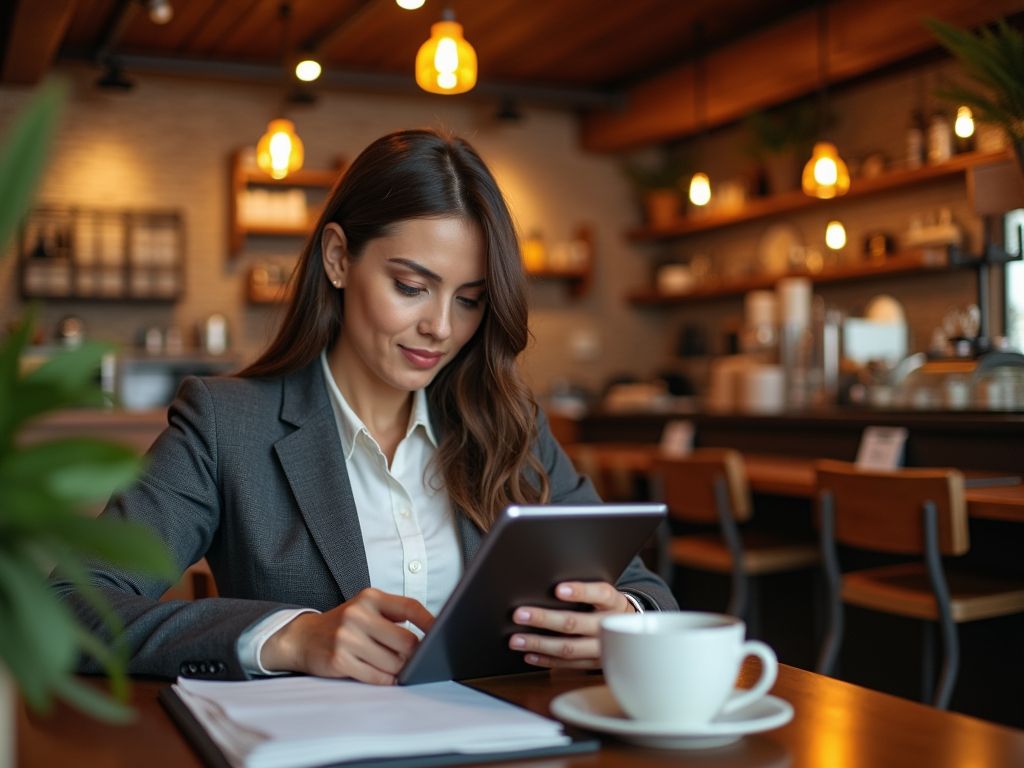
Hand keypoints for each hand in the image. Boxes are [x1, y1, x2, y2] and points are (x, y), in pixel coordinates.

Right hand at [260, 588, 433, 684]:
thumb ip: (393, 617)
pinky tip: (382, 675)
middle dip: (414, 654)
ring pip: (393, 663)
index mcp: (370, 597)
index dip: (430, 622)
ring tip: (394, 666)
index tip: (442, 633)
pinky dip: (385, 680)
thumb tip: (429, 636)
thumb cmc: (344, 625)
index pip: (410, 607)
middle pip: (406, 640)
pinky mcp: (339, 660)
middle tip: (414, 659)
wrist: (302, 637)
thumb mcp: (365, 609)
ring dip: (399, 670)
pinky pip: (376, 677)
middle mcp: (358, 614)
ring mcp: (347, 637)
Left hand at [509, 581, 635, 669]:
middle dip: (544, 618)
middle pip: (575, 623)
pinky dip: (546, 660)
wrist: (632, 631)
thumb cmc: (608, 606)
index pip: (600, 593)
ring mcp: (602, 648)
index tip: (558, 589)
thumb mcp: (605, 594)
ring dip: (539, 643)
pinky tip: (528, 655)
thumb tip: (548, 583)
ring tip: (516, 639)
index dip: (580, 591)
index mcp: (613, 602)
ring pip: (568, 648)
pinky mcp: (595, 664)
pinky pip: (567, 664)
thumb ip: (585, 590)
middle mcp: (609, 626)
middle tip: (519, 614)